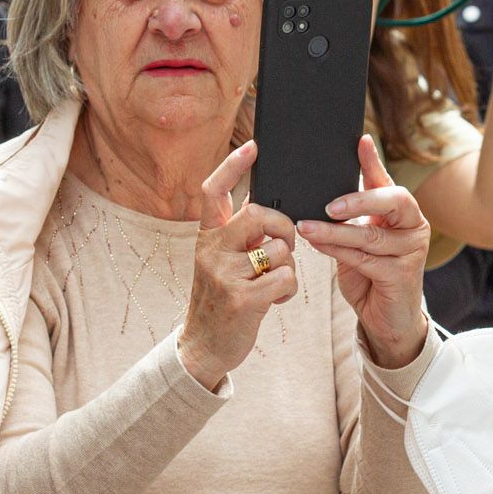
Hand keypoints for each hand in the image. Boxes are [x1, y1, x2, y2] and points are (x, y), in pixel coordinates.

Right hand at [181, 142, 299, 390]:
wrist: (203, 348)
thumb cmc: (222, 300)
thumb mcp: (221, 261)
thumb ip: (239, 234)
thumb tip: (264, 201)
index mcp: (206, 237)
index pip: (213, 191)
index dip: (233, 166)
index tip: (253, 145)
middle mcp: (210, 250)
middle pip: (258, 214)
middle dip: (284, 227)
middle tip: (286, 246)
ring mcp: (223, 274)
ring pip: (278, 249)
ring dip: (289, 266)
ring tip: (275, 283)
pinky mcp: (241, 298)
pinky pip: (285, 277)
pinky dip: (289, 289)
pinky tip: (276, 300)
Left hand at [299, 135, 430, 367]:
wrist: (387, 320)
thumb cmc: (371, 275)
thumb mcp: (360, 241)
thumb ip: (349, 218)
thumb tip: (319, 193)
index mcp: (403, 212)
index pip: (387, 180)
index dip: (373, 160)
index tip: (361, 140)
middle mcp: (413, 226)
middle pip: (394, 200)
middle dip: (360, 199)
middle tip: (329, 204)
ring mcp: (411, 250)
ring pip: (370, 234)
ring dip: (333, 231)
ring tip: (306, 226)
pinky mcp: (402, 274)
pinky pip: (364, 258)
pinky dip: (337, 251)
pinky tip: (318, 245)